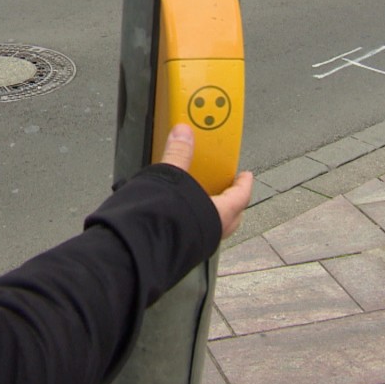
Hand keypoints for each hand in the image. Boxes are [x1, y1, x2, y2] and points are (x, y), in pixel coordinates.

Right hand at [159, 124, 252, 239]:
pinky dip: (191, 219)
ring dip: (208, 209)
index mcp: (219, 214)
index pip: (241, 196)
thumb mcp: (172, 178)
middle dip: (229, 198)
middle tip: (222, 184)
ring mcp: (197, 244)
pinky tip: (176, 211)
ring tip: (194, 193)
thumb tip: (182, 134)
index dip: (244, 183)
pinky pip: (195, 231)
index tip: (245, 175)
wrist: (139, 250)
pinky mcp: (181, 249)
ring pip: (213, 225)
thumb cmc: (164, 222)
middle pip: (231, 213)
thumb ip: (178, 154)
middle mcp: (212, 232)